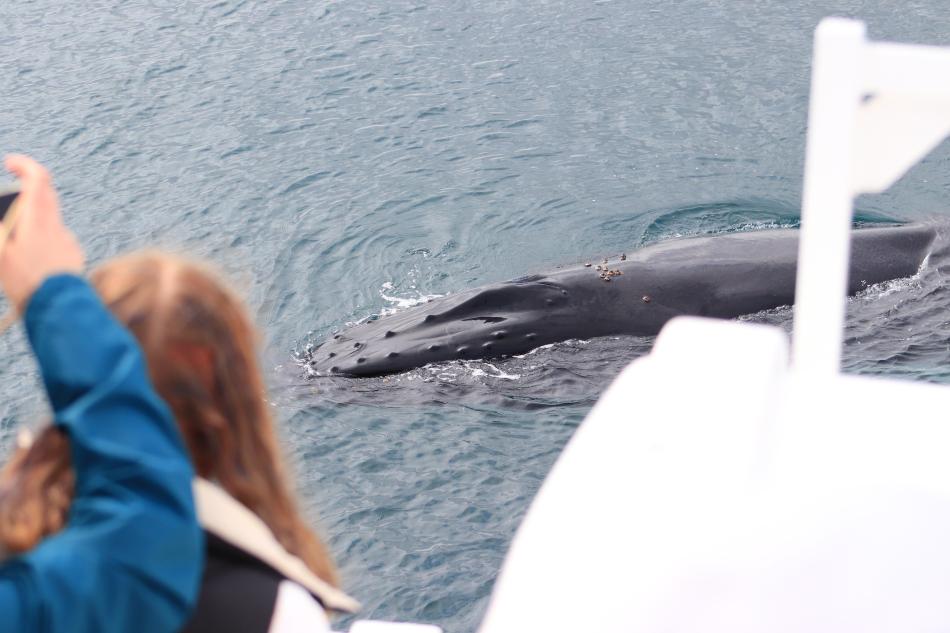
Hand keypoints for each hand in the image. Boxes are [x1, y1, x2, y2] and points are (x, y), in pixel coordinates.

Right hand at [0, 155, 83, 310]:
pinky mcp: (72, 256)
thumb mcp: (1, 252)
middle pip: (43, 198)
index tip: (11, 163)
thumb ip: (1, 226)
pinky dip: (39, 243)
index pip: (39, 179)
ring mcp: (67, 241)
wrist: (59, 308)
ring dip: (29, 224)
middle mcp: (57, 226)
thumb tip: (2, 213)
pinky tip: (29, 262)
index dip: (25, 165)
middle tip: (4, 208)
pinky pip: (54, 241)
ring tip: (12, 246)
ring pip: (47, 222)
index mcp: (39, 218)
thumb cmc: (25, 280)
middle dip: (22, 197)